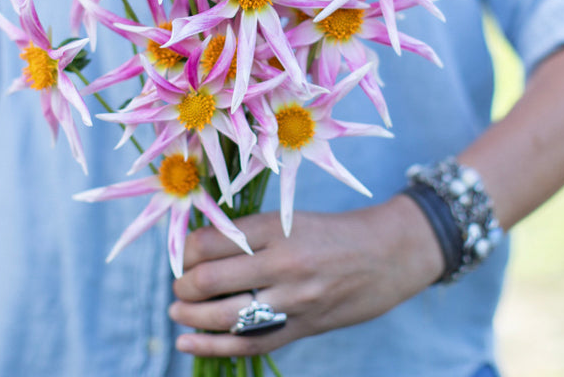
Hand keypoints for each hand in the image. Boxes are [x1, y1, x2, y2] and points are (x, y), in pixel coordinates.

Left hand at [169, 195, 443, 356]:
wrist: (386, 254)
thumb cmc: (331, 232)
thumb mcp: (289, 218)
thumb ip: (248, 233)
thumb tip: (197, 245)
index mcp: (275, 227)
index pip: (210, 241)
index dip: (185, 251)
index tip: (183, 254)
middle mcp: (281, 262)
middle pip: (210, 279)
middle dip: (183, 286)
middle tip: (180, 285)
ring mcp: (293, 299)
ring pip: (225, 315)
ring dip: (190, 316)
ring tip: (177, 311)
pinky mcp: (301, 327)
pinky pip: (249, 343)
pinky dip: (213, 345)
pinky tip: (188, 342)